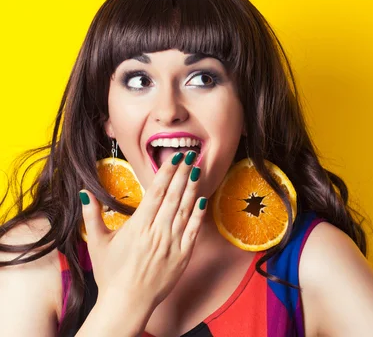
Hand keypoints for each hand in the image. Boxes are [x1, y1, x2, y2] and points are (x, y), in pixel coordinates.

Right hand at [80, 150, 206, 308]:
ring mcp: (172, 243)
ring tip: (198, 170)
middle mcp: (157, 232)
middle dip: (183, 173)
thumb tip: (85, 193)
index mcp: (138, 226)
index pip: (156, 192)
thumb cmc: (110, 273)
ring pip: (185, 210)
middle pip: (173, 196)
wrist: (127, 303)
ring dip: (192, 189)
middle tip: (192, 155)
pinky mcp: (183, 255)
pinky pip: (193, 231)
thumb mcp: (96, 243)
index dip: (167, 172)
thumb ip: (91, 216)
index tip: (175, 157)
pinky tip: (202, 200)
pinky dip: (198, 214)